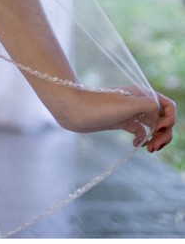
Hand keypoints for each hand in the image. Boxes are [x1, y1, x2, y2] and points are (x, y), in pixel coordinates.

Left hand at [53, 83, 174, 150]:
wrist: (74, 110)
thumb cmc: (100, 106)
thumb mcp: (128, 104)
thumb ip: (150, 106)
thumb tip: (160, 114)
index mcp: (143, 94)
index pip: (168, 105)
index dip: (169, 119)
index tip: (157, 129)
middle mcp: (139, 102)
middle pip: (163, 118)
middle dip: (164, 134)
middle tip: (155, 146)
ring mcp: (130, 112)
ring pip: (152, 126)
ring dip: (156, 138)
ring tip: (150, 149)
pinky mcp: (121, 121)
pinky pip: (140, 131)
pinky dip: (143, 139)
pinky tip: (136, 146)